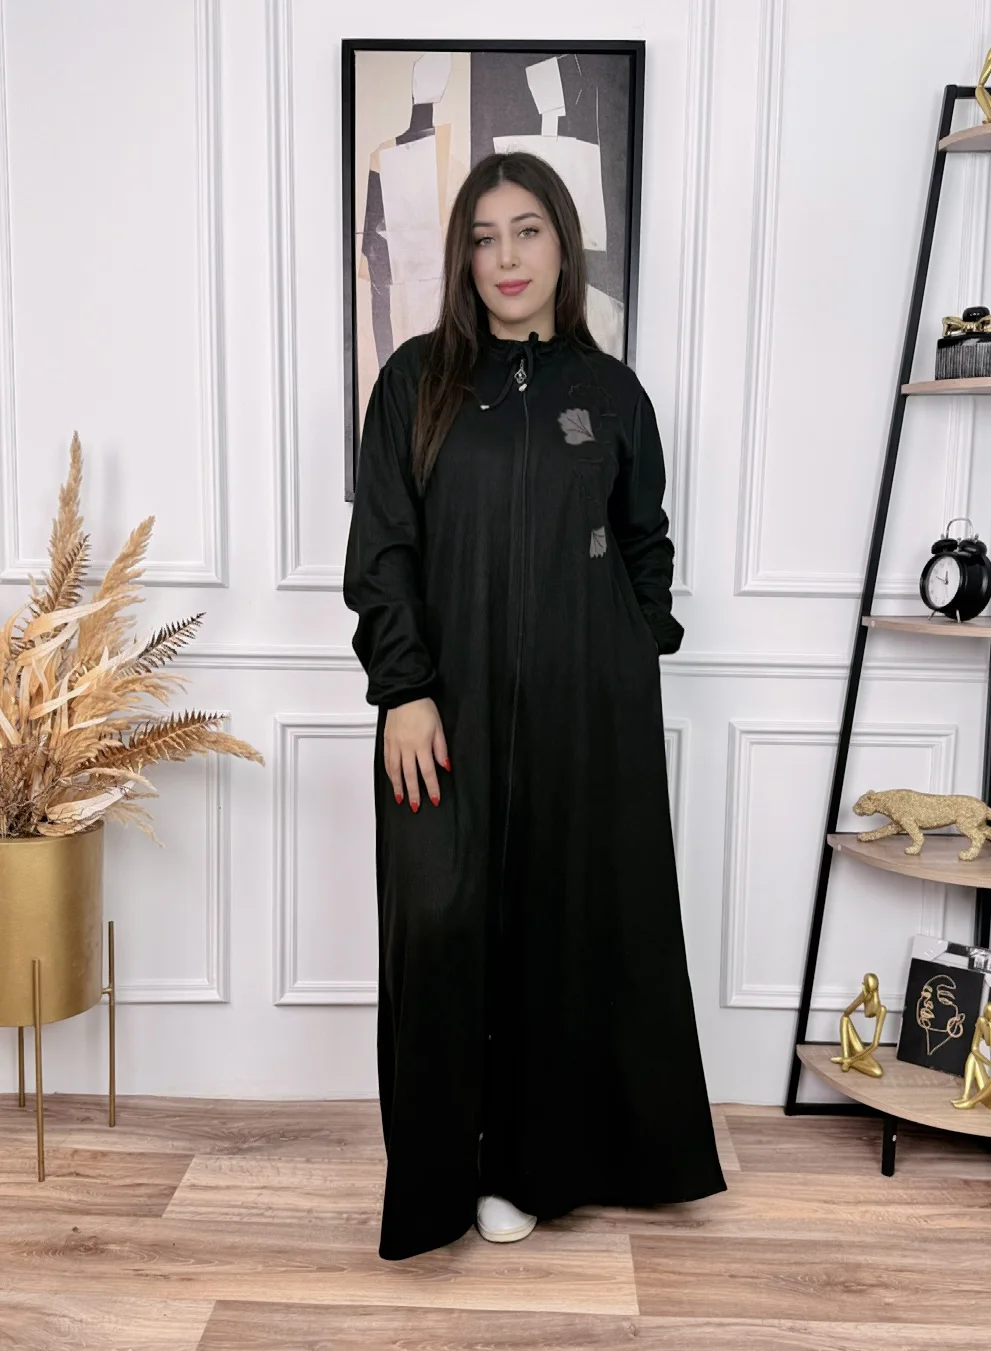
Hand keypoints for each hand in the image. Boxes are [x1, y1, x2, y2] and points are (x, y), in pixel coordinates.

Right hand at [384, 697, 449, 811]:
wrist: (403, 693)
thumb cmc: (422, 707)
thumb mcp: (438, 727)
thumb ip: (441, 748)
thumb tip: (445, 766)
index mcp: (422, 744)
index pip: (428, 772)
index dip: (432, 788)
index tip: (434, 799)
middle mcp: (406, 747)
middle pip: (410, 776)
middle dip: (414, 793)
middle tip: (415, 807)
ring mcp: (395, 745)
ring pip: (395, 771)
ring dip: (398, 786)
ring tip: (401, 799)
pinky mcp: (387, 741)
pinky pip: (387, 761)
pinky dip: (389, 773)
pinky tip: (392, 780)